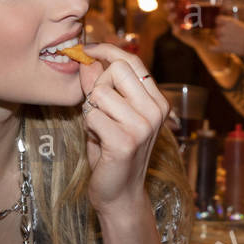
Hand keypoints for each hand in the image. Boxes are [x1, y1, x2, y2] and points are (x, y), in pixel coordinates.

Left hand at [76, 44, 170, 212]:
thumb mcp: (108, 114)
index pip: (132, 61)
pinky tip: (99, 140)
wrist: (119, 194)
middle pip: (117, 70)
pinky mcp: (125, 141)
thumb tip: (88, 60)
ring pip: (100, 93)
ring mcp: (142, 126)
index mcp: (156, 101)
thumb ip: (99, 87)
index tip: (87, 49)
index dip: (107, 50)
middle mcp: (155, 111)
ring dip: (91, 110)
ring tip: (100, 129)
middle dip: (98, 85)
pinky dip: (88, 127)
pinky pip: (91, 115)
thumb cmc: (112, 153)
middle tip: (98, 108)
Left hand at [204, 17, 243, 56]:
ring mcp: (222, 38)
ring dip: (220, 40)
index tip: (222, 25)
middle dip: (221, 33)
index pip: (218, 19)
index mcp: (230, 22)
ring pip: (217, 38)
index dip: (220, 22)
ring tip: (228, 43)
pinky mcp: (222, 48)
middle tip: (228, 36)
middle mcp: (224, 29)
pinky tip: (212, 48)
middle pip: (217, 29)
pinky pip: (213, 48)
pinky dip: (213, 49)